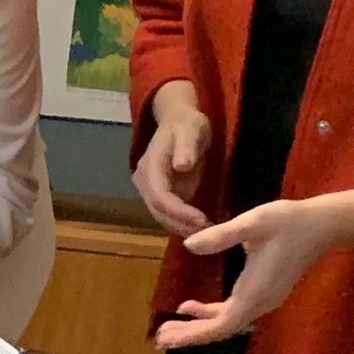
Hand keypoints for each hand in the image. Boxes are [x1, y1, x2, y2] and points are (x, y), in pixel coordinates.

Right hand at [134, 82, 212, 237]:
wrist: (177, 120)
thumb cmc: (187, 124)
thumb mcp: (191, 130)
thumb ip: (186, 148)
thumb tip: (181, 166)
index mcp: (150, 166)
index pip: (160, 197)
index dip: (179, 213)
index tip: (203, 221)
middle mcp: (144, 180)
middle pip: (158, 211)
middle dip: (182, 224)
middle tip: (209, 232)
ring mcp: (149, 189)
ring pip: (161, 216)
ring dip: (181, 227)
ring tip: (208, 232)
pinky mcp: (158, 194)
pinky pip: (166, 214)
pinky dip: (182, 223)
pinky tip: (201, 227)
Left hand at [155, 198, 339, 350]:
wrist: (322, 224)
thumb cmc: (288, 221)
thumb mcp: (253, 222)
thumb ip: (222, 234)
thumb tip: (190, 245)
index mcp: (255, 291)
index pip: (222, 324)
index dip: (194, 334)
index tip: (167, 339)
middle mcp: (260, 303)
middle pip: (222, 329)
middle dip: (190, 335)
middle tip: (159, 339)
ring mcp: (264, 300)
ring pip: (227, 323)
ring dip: (198, 326)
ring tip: (168, 328)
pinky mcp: (265, 293)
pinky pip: (234, 312)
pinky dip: (211, 314)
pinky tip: (190, 307)